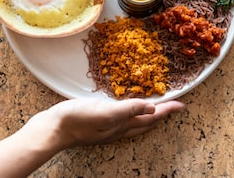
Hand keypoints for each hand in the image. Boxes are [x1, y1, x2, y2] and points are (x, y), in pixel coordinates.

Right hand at [27, 98, 186, 149]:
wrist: (52, 129)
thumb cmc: (76, 120)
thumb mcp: (105, 112)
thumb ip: (128, 110)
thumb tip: (152, 108)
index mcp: (122, 125)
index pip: (151, 117)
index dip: (167, 110)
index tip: (182, 104)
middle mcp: (118, 128)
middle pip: (146, 122)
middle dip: (161, 114)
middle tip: (173, 106)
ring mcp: (107, 127)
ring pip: (135, 122)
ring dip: (148, 115)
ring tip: (156, 109)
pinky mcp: (97, 122)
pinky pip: (122, 118)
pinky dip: (131, 113)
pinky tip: (125, 109)